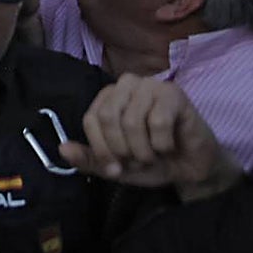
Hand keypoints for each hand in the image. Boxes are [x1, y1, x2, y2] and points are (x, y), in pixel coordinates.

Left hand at [59, 75, 240, 199]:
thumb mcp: (115, 165)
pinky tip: (169, 145)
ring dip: (144, 150)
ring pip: (132, 121)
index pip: (90, 120)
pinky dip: (162, 144)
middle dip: (123, 150)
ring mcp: (150, 85)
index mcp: (108, 97)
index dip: (102, 149)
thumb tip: (62, 149)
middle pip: (108, 118)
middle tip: (139, 160)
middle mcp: (126, 84)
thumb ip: (89, 159)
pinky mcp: (174, 93)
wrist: (190, 168)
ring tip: (154, 154)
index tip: (115, 168)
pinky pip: (158, 122)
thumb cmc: (151, 160)